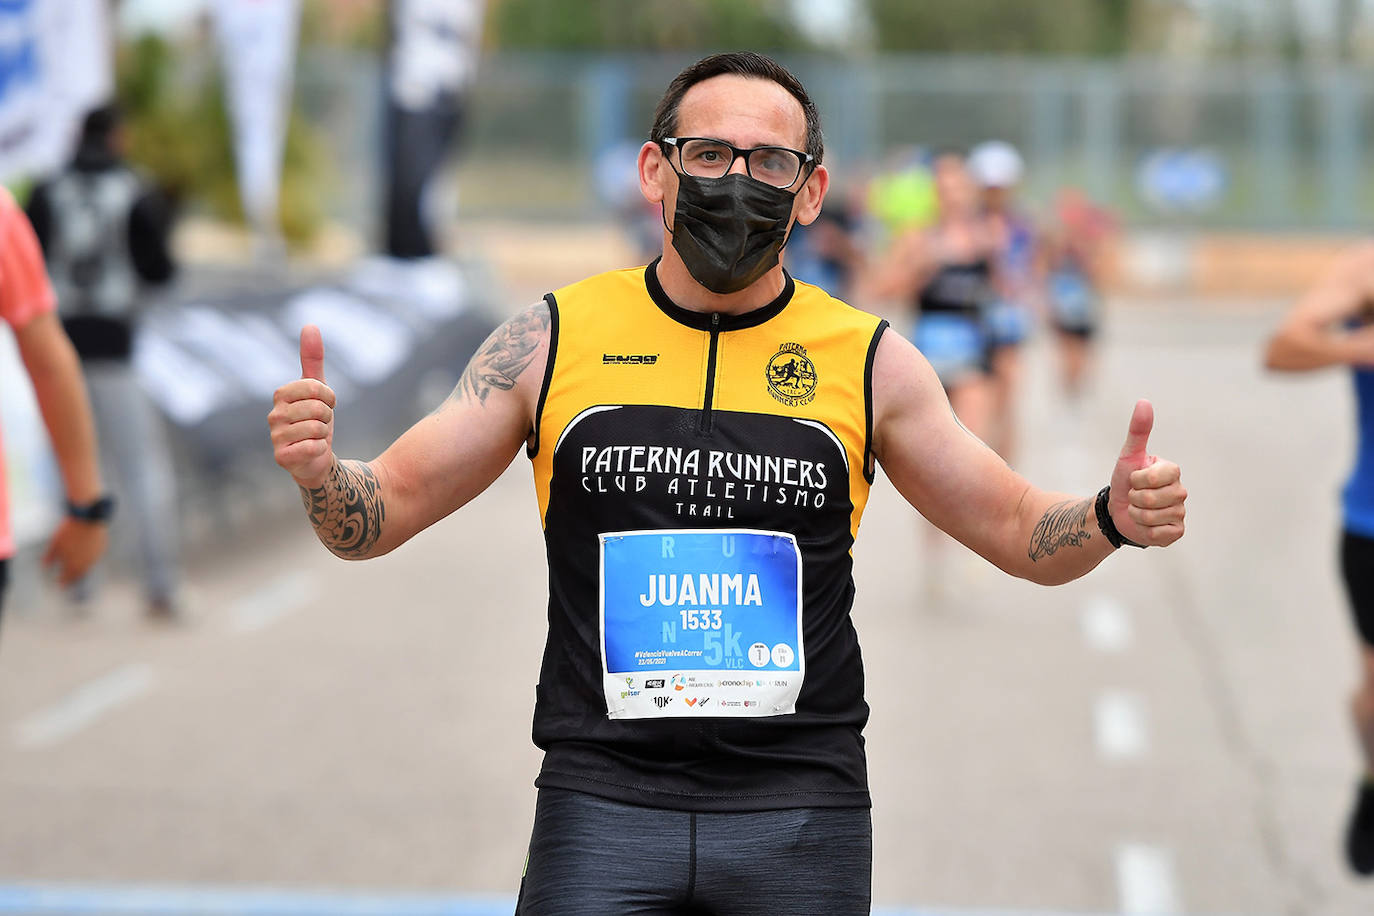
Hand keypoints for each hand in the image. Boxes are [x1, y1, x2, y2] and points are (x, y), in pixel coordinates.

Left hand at [42, 518, 107, 586]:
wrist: (88, 519)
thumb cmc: (68, 532)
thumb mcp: (55, 543)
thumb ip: (50, 556)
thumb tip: (44, 567)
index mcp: (73, 564)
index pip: (68, 578)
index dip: (63, 582)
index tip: (60, 585)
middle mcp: (86, 563)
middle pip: (79, 575)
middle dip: (74, 578)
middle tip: (70, 580)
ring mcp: (95, 556)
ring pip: (88, 566)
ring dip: (82, 569)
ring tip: (77, 569)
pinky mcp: (101, 549)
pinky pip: (94, 558)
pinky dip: (89, 559)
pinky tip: (85, 556)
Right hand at [269, 325, 336, 488]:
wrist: (316, 458)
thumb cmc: (316, 420)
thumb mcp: (318, 389)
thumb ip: (312, 359)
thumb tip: (309, 325)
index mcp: (280, 395)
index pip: (315, 387)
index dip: (328, 397)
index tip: (325, 405)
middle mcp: (273, 415)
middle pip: (318, 408)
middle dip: (327, 417)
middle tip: (320, 424)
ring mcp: (276, 437)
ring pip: (317, 428)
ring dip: (324, 434)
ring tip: (316, 437)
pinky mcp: (282, 457)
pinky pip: (314, 446)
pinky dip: (320, 449)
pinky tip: (312, 451)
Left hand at [1108, 399, 1185, 547]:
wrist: (1116, 511)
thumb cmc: (1124, 481)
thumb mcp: (1128, 456)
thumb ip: (1138, 431)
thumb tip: (1144, 402)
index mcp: (1172, 471)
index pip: (1156, 477)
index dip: (1138, 480)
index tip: (1134, 479)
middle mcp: (1180, 491)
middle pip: (1152, 498)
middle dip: (1134, 498)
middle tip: (1134, 496)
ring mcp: (1180, 512)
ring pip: (1153, 517)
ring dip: (1136, 514)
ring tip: (1137, 509)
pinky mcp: (1176, 532)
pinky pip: (1160, 533)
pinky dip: (1145, 530)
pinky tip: (1145, 525)